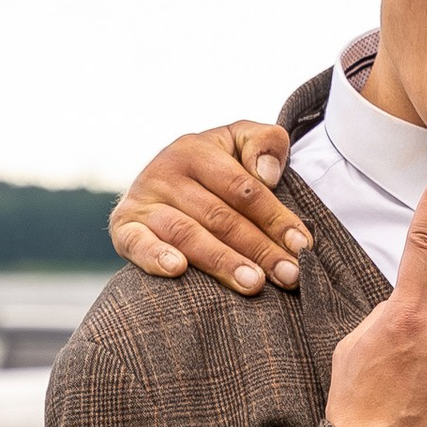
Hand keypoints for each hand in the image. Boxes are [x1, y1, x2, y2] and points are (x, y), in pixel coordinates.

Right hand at [110, 124, 313, 292]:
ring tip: (253, 284)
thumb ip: (264, 143)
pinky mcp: (124, 227)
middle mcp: (166, 171)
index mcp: (197, 149)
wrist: (160, 180)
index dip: (276, 218)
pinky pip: (137, 243)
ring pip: (187, 233)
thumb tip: (267, 174)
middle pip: (220, 217)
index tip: (303, 246)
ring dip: (221, 261)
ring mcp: (143, 200)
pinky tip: (178, 270)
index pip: (244, 190)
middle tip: (288, 275)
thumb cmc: (215, 167)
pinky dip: (155, 256)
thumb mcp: (241, 143)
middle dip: (259, 249)